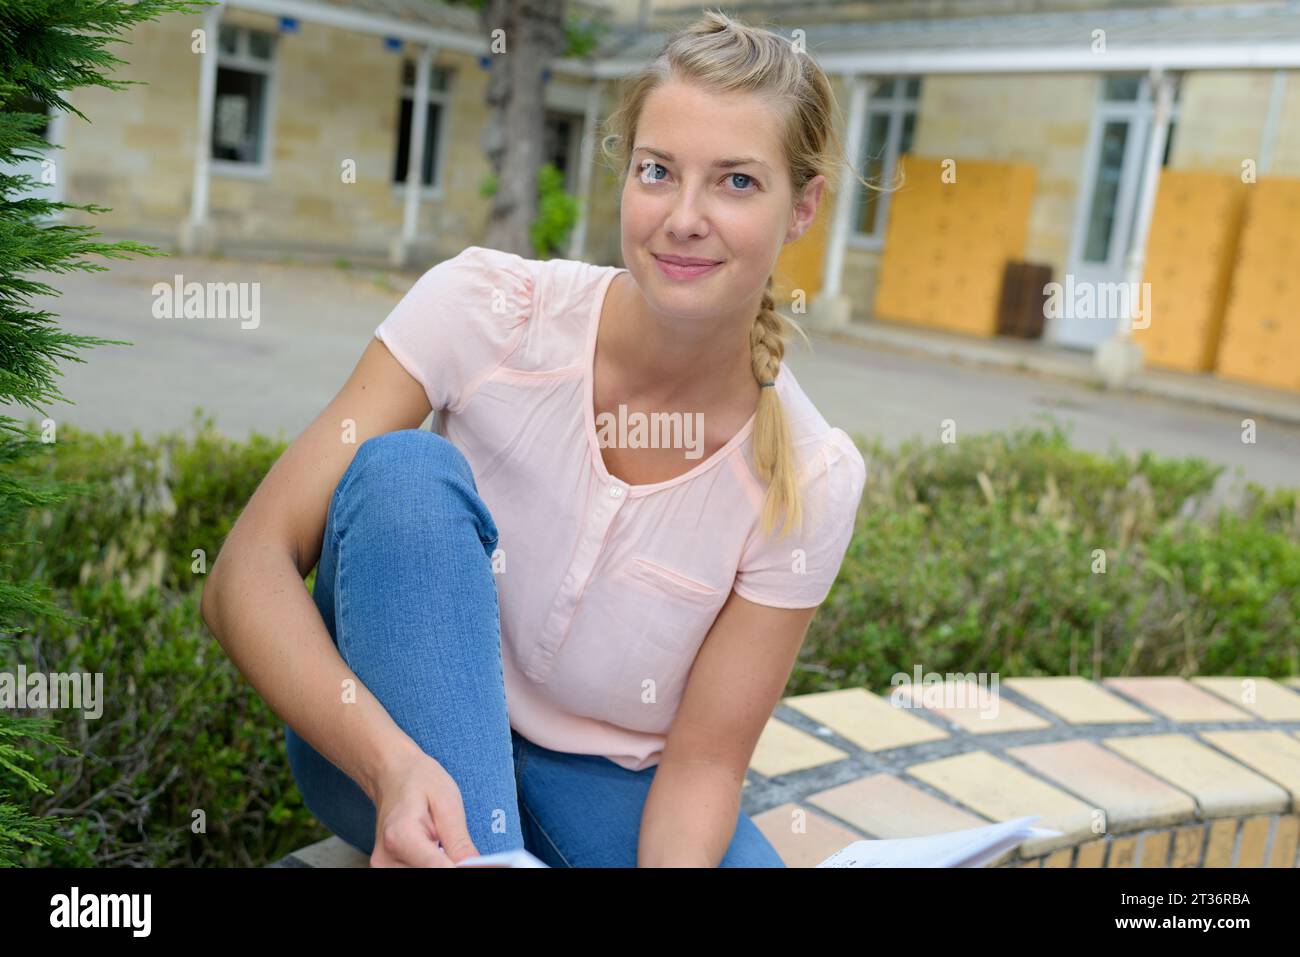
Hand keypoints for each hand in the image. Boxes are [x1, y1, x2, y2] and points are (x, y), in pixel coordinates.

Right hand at [369, 749, 480, 867]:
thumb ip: (459, 841)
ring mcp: (383, 867)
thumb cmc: (419, 781)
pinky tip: (436, 851)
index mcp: (401, 836)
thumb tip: (475, 867)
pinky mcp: (386, 870)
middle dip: (453, 866)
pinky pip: (416, 873)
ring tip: (445, 843)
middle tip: (462, 848)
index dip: (462, 868)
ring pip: (424, 876)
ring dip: (443, 865)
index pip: (438, 869)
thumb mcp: (447, 802)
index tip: (476, 861)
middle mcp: (386, 858)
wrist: (391, 774)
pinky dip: (433, 865)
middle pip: (430, 875)